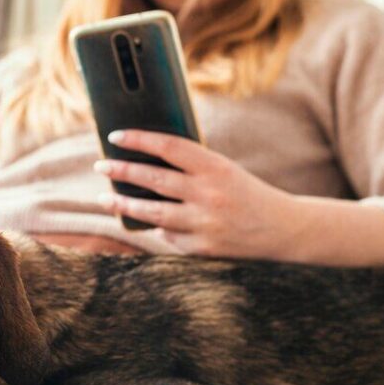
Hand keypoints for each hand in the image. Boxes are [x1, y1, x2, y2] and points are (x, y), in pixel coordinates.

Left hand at [93, 129, 304, 259]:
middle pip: (154, 179)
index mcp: (215, 167)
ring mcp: (204, 223)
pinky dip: (157, 228)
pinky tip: (147, 223)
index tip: (115, 136)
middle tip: (100, 166)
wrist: (283, 229)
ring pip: (152, 213)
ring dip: (124, 204)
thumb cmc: (247, 193)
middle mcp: (208, 194)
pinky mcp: (202, 248)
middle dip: (122, 171)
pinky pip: (168, 236)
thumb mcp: (224, 170)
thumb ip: (191, 166)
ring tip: (105, 198)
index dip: (138, 139)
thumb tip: (146, 161)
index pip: (168, 147)